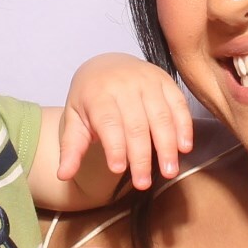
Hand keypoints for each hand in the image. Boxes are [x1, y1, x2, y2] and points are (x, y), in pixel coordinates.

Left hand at [56, 53, 194, 191]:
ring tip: (169, 171)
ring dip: (167, 146)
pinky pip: (178, 104)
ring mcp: (148, 80)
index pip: (109, 123)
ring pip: (161, 116)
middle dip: (141, 156)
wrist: (107, 64)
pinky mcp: (166, 81)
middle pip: (137, 124)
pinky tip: (184, 148)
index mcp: (98, 93)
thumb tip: (63, 175)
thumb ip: (72, 148)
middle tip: (143, 184)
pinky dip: (184, 126)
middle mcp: (125, 84)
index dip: (115, 147)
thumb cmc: (90, 98)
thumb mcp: (75, 119)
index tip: (118, 170)